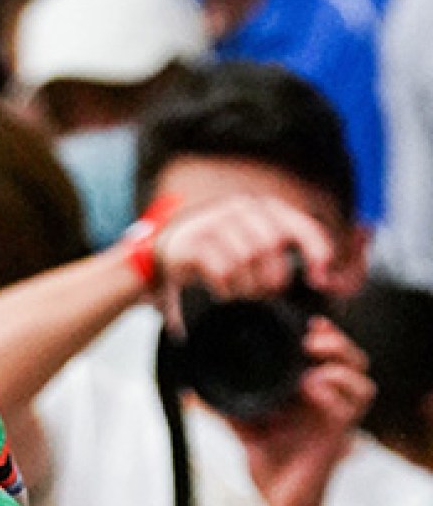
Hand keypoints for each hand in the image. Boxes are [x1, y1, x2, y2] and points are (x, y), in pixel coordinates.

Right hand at [153, 193, 345, 331]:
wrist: (161, 262)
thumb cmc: (218, 263)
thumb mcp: (258, 254)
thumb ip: (293, 258)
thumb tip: (345, 262)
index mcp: (265, 209)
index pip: (302, 226)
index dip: (317, 253)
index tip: (320, 279)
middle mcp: (240, 209)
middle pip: (273, 244)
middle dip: (274, 278)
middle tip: (264, 295)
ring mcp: (213, 222)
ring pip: (247, 257)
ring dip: (249, 286)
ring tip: (243, 296)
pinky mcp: (191, 243)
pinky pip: (221, 268)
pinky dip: (228, 289)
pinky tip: (223, 295)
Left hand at [231, 318, 374, 505]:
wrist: (280, 503)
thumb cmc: (269, 466)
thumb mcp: (245, 429)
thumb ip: (229, 408)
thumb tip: (197, 391)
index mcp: (312, 396)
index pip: (332, 357)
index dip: (327, 336)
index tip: (308, 323)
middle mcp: (329, 404)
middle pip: (354, 362)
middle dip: (338, 344)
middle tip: (311, 340)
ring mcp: (336, 420)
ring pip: (362, 382)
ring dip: (340, 366)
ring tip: (312, 367)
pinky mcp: (337, 437)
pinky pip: (351, 409)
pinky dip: (334, 392)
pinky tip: (312, 387)